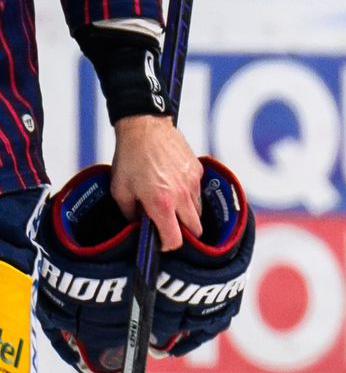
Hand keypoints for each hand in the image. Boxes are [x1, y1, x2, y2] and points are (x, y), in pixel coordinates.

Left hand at [109, 113, 199, 249]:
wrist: (145, 127)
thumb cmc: (129, 158)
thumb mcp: (120, 190)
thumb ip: (130, 212)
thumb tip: (138, 223)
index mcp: (161, 204)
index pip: (175, 239)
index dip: (168, 246)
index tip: (160, 243)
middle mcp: (182, 196)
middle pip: (196, 229)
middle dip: (185, 233)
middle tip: (169, 227)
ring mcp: (193, 183)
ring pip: (198, 211)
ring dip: (187, 214)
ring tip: (171, 204)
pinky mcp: (198, 171)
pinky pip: (198, 192)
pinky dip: (189, 195)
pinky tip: (173, 185)